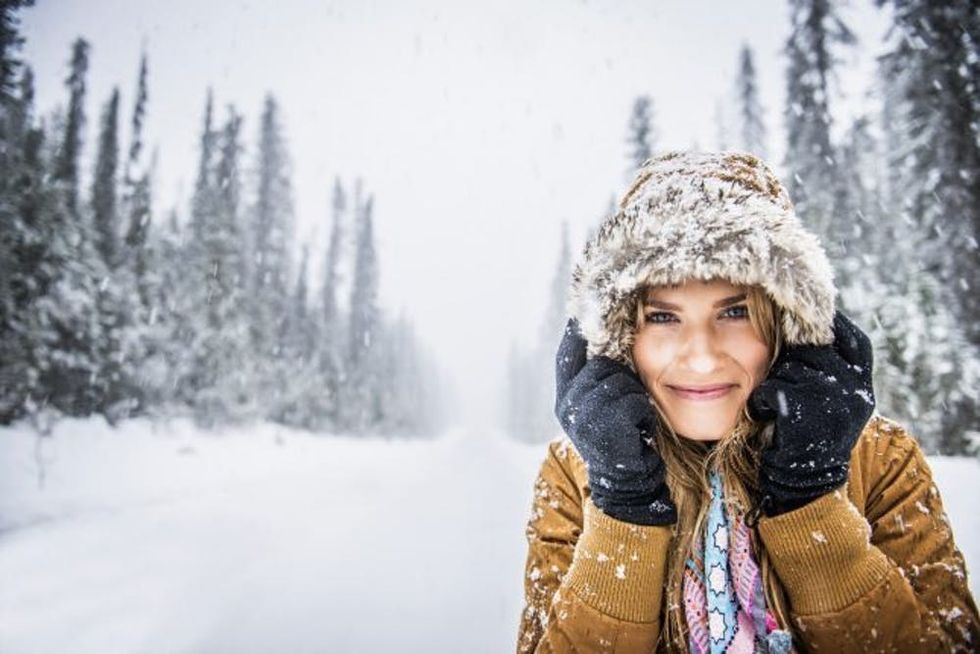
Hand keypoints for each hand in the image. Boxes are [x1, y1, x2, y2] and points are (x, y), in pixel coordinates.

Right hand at [554, 318, 676, 525]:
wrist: (629, 482)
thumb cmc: (623, 438)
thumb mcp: (603, 406)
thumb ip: (597, 379)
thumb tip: (604, 340)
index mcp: (565, 397)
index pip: (567, 354)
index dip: (577, 331)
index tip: (585, 309)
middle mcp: (567, 404)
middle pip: (600, 363)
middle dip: (621, 374)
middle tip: (629, 399)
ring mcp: (582, 416)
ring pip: (618, 379)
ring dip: (634, 394)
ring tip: (633, 417)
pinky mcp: (604, 425)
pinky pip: (632, 399)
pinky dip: (643, 411)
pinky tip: (638, 428)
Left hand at [747, 310, 875, 517]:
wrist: (806, 482)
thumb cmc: (811, 434)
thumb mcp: (836, 401)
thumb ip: (832, 369)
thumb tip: (809, 324)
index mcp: (864, 385)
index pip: (854, 340)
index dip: (831, 328)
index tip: (809, 322)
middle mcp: (855, 391)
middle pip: (811, 350)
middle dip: (790, 361)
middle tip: (782, 384)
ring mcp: (831, 401)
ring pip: (787, 368)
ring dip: (774, 383)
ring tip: (777, 406)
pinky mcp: (802, 412)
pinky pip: (771, 388)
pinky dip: (761, 401)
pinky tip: (764, 414)